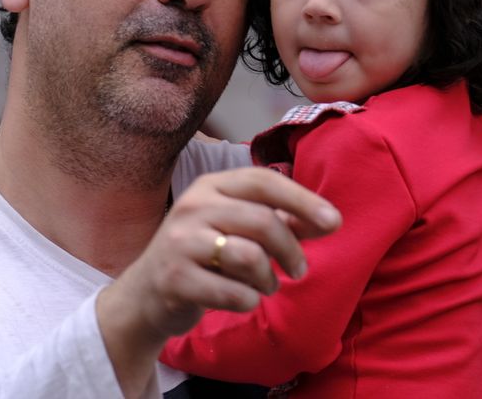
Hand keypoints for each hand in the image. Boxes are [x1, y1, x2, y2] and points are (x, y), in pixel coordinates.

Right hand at [96, 167, 339, 394]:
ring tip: (265, 287)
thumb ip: (278, 221)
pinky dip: (248, 301)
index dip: (303, 200)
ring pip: (249, 257)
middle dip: (291, 250)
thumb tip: (327, 220)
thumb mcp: (235, 229)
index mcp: (211, 186)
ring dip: (268, 279)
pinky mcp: (174, 278)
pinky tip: (243, 300)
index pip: (263, 181)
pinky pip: (232, 292)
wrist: (145, 295)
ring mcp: (180, 241)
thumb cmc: (202, 257)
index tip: (335, 222)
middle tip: (299, 271)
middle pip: (263, 221)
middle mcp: (193, 206)